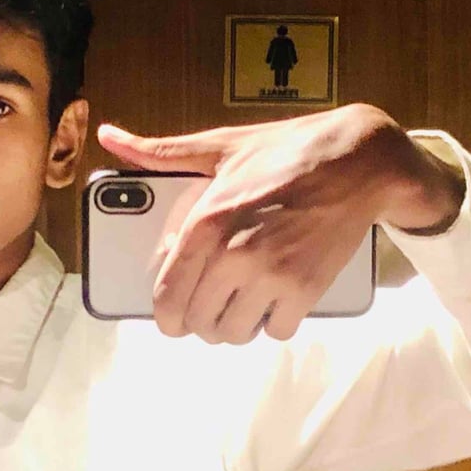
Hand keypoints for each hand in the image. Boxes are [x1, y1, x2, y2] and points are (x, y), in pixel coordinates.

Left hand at [96, 104, 463, 343]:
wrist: (359, 160)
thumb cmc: (288, 150)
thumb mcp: (220, 147)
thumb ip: (161, 154)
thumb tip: (110, 137)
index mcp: (206, 221)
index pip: (168, 294)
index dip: (165, 316)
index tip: (171, 318)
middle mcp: (235, 254)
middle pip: (198, 322)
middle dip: (199, 321)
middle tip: (210, 306)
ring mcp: (272, 275)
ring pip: (235, 333)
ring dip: (234, 325)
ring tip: (240, 304)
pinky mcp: (306, 289)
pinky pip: (275, 332)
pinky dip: (272, 323)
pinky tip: (273, 300)